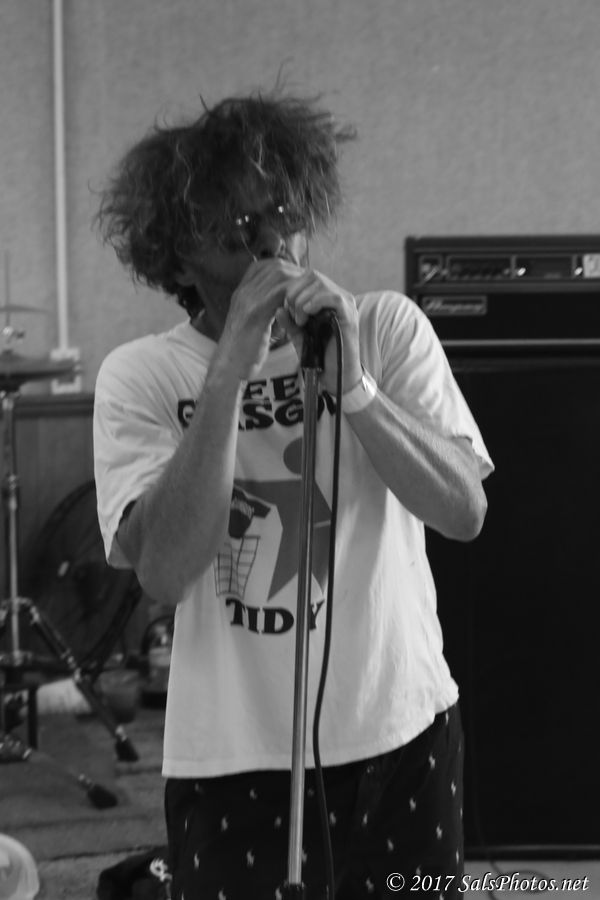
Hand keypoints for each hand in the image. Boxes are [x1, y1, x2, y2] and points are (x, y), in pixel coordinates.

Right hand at [218, 258, 301, 379]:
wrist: (229, 366)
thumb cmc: (244, 349)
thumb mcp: (253, 324)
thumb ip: (266, 310)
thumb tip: (286, 306)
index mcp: (241, 292)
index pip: (264, 265)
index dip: (285, 268)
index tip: (298, 280)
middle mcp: (243, 291)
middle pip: (274, 266)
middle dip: (295, 273)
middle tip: (309, 286)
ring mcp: (248, 300)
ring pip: (279, 276)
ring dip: (297, 284)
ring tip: (306, 296)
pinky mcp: (255, 312)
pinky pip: (280, 293)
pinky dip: (293, 296)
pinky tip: (300, 307)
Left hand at [275, 269, 362, 393]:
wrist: (336, 377)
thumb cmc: (320, 357)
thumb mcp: (300, 337)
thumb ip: (290, 322)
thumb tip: (278, 309)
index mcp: (326, 298)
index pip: (307, 277)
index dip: (292, 289)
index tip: (286, 310)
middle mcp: (338, 297)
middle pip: (313, 275)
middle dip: (295, 293)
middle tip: (292, 315)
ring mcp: (346, 304)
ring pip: (321, 284)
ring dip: (303, 300)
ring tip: (300, 320)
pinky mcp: (350, 315)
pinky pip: (333, 297)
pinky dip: (316, 303)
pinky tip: (307, 317)